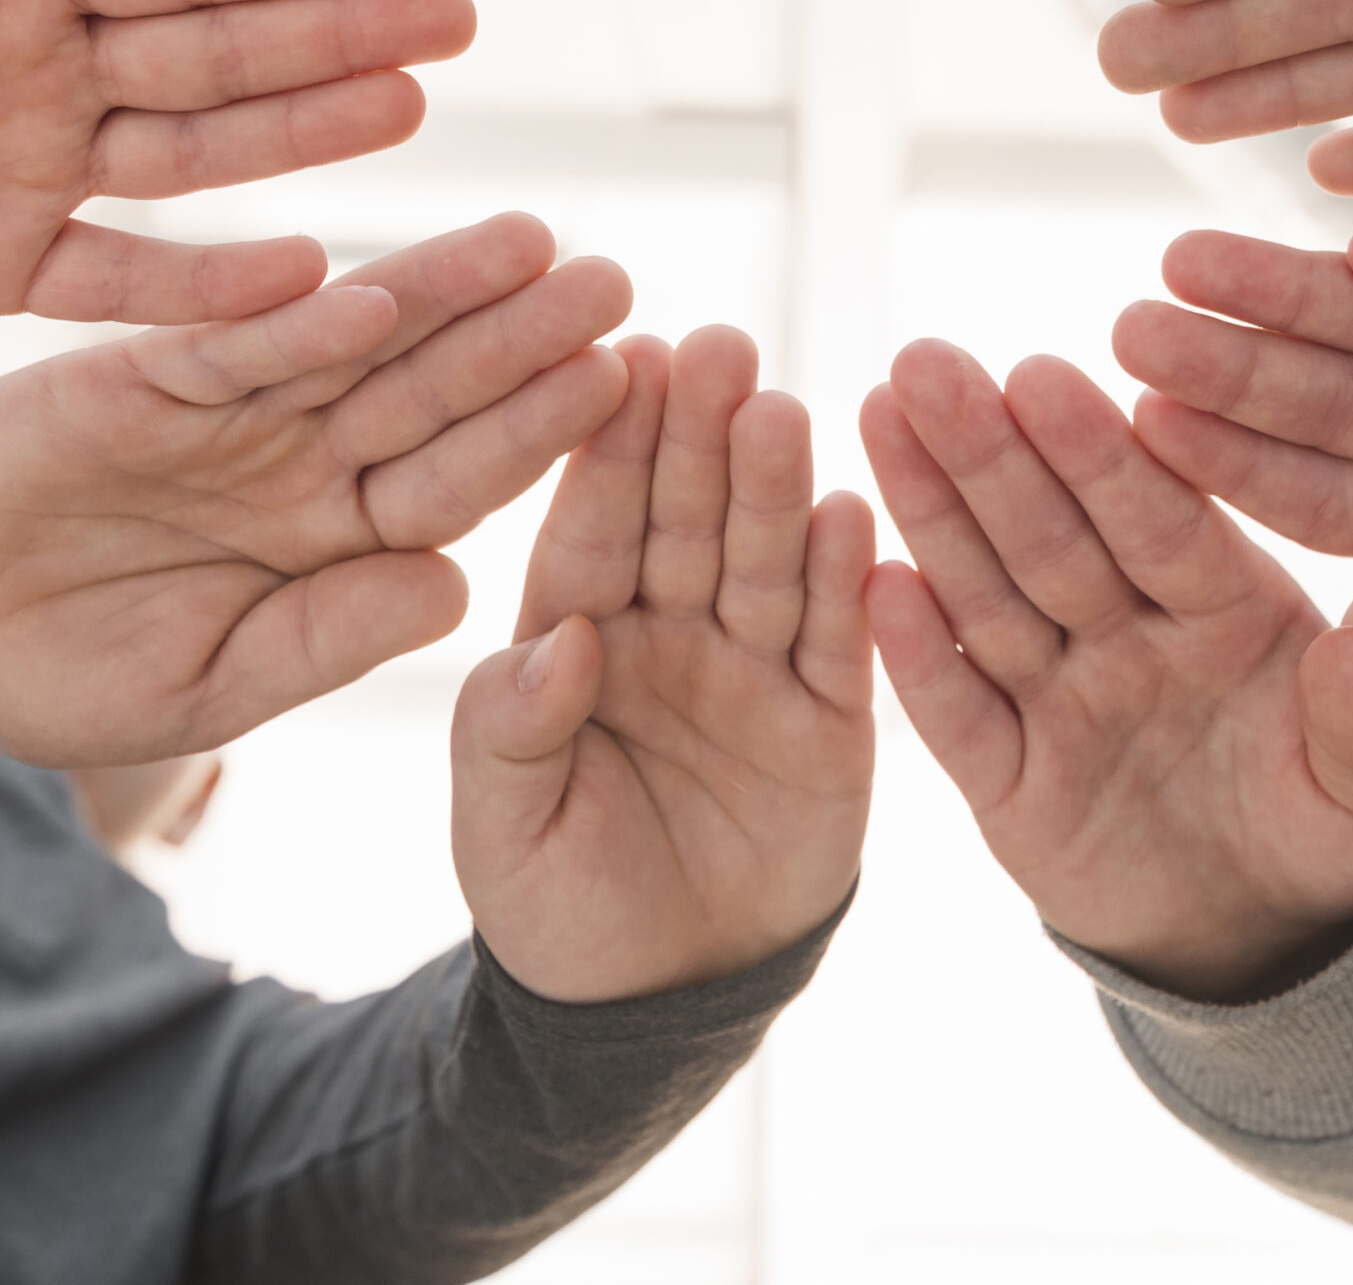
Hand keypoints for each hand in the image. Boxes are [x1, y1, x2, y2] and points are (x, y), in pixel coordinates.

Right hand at [0, 217, 633, 764]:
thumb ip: (328, 640)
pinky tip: (367, 292)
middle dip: (523, 335)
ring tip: (528, 240)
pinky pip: (229, 342)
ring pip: (354, 340)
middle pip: (434, 389)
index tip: (622, 385)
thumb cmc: (76, 665)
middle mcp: (308, 456)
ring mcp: (235, 406)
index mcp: (344, 537)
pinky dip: (290, 319)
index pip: (461, 478)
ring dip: (439, 291)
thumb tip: (456, 597)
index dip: (539, 432)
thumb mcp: (211, 685)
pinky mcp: (144, 367)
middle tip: (613, 279)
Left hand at [454, 327, 874, 1001]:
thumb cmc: (555, 906)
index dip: (609, 449)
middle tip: (718, 346)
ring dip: (774, 485)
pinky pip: (839, 640)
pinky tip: (852, 507)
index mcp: (572, 629)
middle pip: (686, 516)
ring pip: (765, 558)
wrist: (656, 1006)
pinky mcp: (829, 717)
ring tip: (781, 410)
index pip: (591, 526)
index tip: (624, 362)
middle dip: (700, 432)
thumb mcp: (499, 829)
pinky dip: (845, 578)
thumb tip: (555, 644)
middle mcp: (666, 625)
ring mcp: (751, 664)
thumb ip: (508, 730)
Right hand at [863, 340, 1352, 1002]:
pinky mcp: (1007, 781)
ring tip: (877, 417)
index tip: (1041, 375)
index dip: (1097, 454)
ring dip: (929, 511)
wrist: (1266, 944)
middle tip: (923, 359)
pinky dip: (913, 657)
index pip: (1154, 520)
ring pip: (985, 595)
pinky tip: (872, 582)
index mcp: (1225, 609)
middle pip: (1049, 533)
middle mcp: (1130, 633)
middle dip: (986, 449)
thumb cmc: (1329, 832)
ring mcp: (1061, 699)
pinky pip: (956, 715)